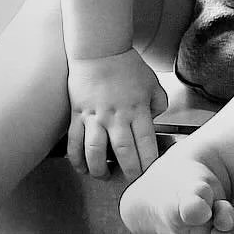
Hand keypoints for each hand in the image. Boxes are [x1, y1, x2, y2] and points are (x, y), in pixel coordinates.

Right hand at [66, 48, 167, 178]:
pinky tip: (84, 168)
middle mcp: (117, 116)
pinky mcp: (78, 116)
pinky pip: (74, 144)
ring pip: (95, 153)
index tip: (151, 172)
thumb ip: (159, 103)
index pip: (146, 142)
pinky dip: (77, 161)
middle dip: (129, 172)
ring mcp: (95, 118)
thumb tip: (157, 119)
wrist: (100, 50)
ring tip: (106, 176)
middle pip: (124, 152)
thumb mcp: (152, 82)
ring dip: (100, 171)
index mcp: (138, 108)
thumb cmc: (128, 66)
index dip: (149, 162)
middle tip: (133, 182)